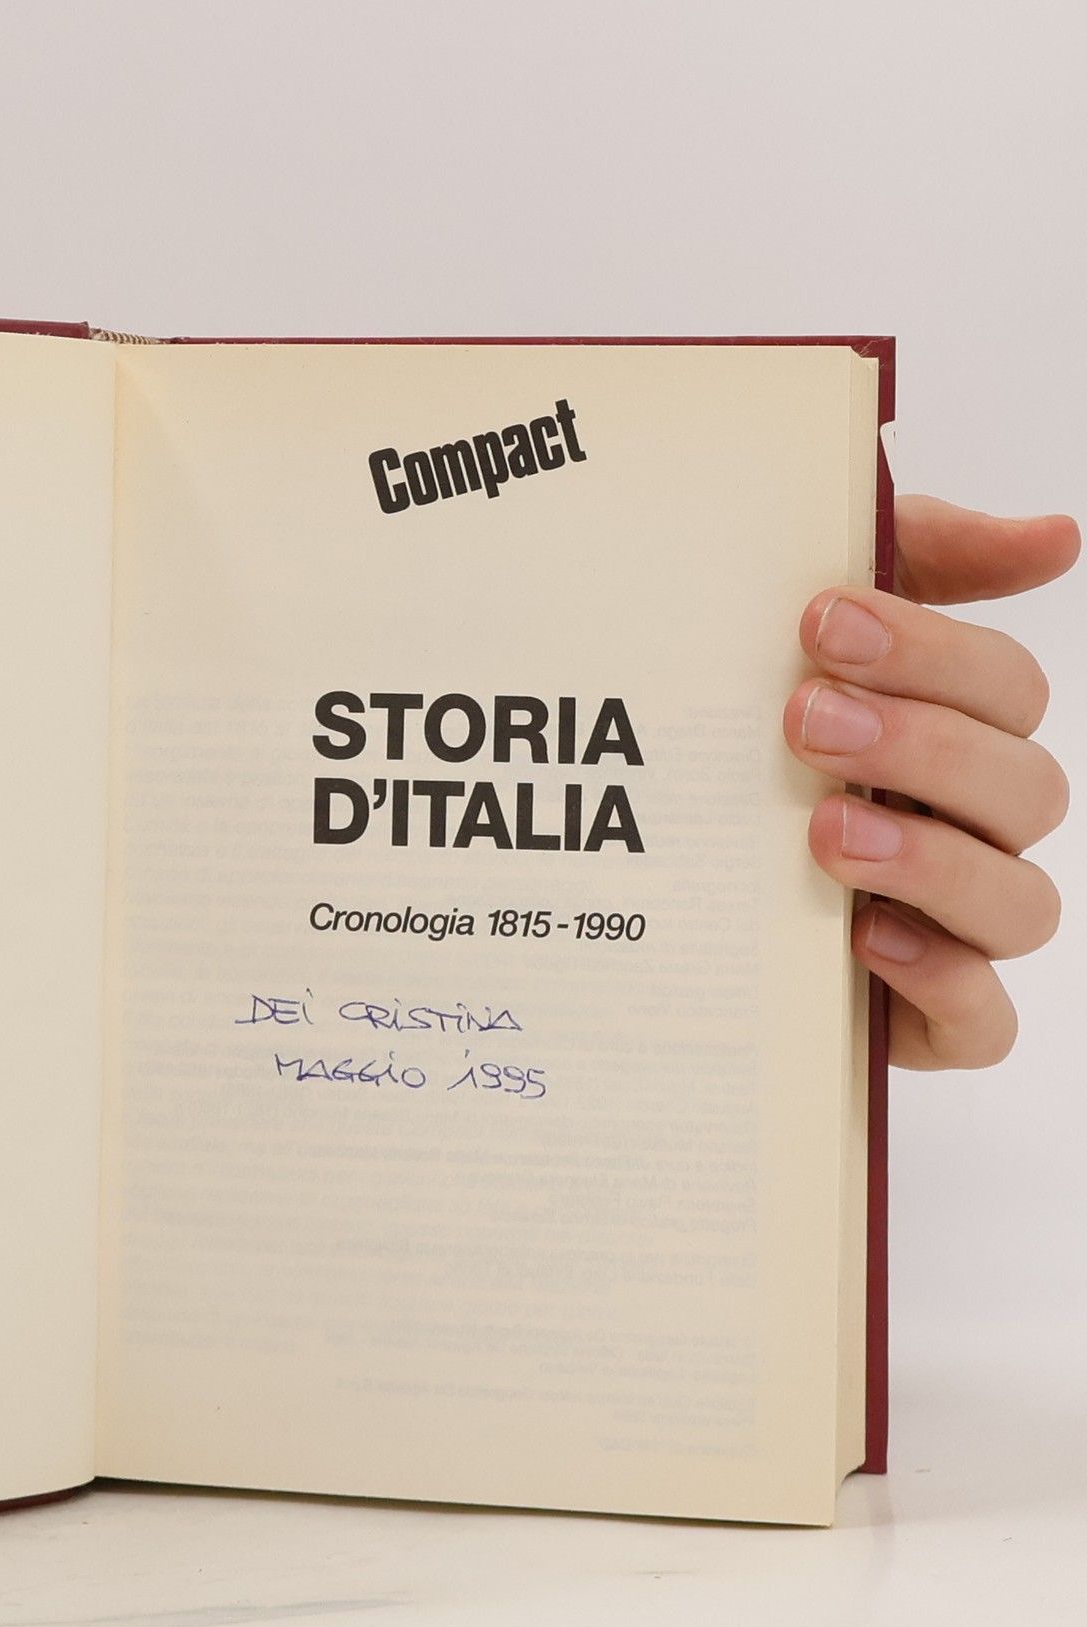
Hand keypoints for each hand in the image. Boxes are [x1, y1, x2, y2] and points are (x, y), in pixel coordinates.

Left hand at [784, 496, 1076, 1068]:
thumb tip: (1059, 536)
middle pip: (1023, 787)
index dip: (929, 651)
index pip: (1004, 688)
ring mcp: (955, 929)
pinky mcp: (924, 1020)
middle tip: (803, 720)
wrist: (648, 886)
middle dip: (920, 745)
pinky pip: (982, 1022)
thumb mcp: (807, 637)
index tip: (821, 621)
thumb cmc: (749, 744)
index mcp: (957, 738)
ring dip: (931, 860)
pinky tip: (867, 939)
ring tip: (823, 831)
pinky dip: (943, 982)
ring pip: (1019, 902)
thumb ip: (921, 561)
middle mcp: (972, 832)